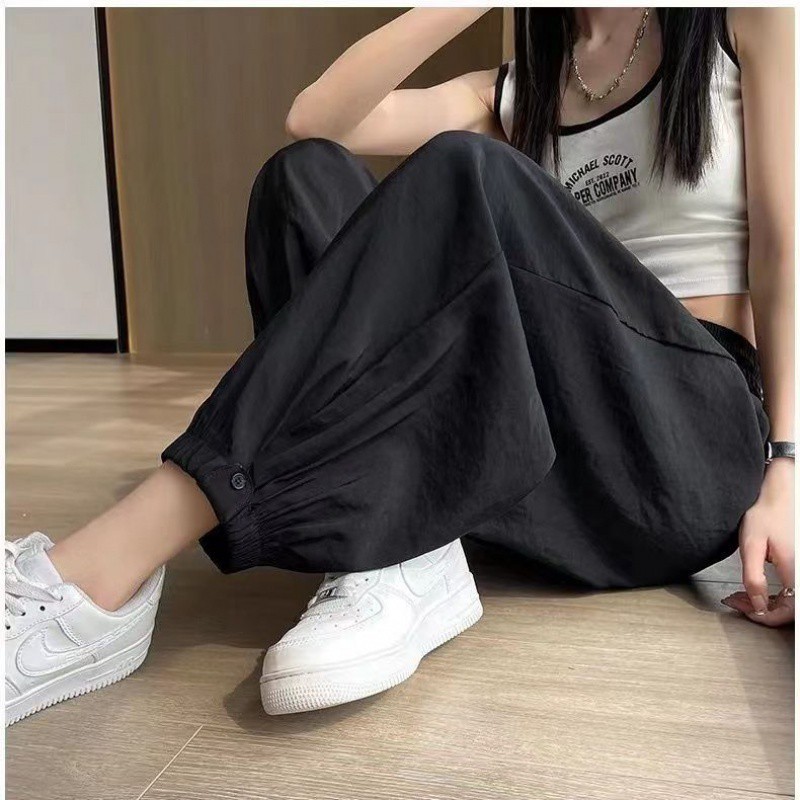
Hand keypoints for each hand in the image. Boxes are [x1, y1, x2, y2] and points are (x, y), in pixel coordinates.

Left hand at [723, 459, 794, 626]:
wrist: (780, 495)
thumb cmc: (766, 514)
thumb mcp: (751, 546)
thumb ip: (753, 577)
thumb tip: (757, 604)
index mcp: (795, 570)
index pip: (789, 611)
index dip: (766, 617)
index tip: (745, 609)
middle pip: (791, 609)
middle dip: (762, 611)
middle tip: (738, 601)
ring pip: (792, 602)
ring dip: (767, 604)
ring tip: (743, 596)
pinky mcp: (799, 567)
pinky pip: (792, 591)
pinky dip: (774, 595)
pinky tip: (758, 590)